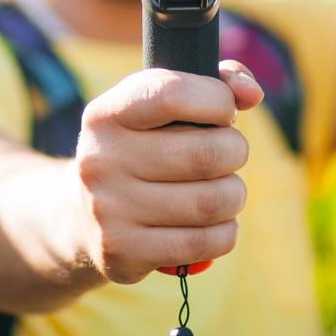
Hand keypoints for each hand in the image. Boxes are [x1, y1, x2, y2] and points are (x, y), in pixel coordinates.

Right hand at [68, 61, 263, 284]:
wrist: (84, 216)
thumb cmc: (144, 149)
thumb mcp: (161, 108)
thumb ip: (214, 83)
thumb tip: (252, 93)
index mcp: (106, 114)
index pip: (173, 95)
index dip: (217, 100)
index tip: (223, 112)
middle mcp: (100, 160)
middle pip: (206, 155)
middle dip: (235, 152)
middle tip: (227, 155)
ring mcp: (108, 209)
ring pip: (212, 202)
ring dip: (233, 194)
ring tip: (221, 189)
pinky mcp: (123, 251)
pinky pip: (205, 242)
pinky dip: (224, 231)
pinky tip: (212, 222)